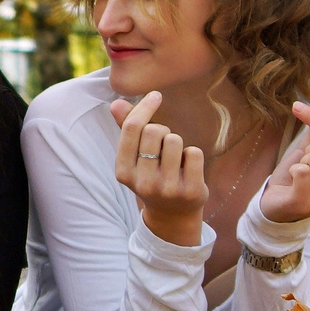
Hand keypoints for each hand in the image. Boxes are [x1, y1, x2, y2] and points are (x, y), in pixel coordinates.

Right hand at [109, 91, 206, 245]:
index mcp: (123, 172)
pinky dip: (192, 154)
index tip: (156, 95)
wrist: (173, 214)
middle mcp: (143, 182)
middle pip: (154, 131)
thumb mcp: (135, 157)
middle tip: (163, 144)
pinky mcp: (191, 191)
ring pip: (175, 140)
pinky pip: (194, 152)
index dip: (145, 107)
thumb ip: (126, 130)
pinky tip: (187, 168)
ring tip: (174, 158)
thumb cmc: (151, 176)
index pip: (132, 128)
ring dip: (177, 143)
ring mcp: (167, 188)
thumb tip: (115, 103)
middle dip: (162, 130)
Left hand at [259, 95, 309, 223]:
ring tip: (298, 174)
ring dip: (300, 161)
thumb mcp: (309, 147)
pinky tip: (291, 183)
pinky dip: (292, 171)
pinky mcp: (306, 205)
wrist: (275, 205)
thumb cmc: (296, 176)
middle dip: (308, 147)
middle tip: (301, 162)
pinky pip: (301, 172)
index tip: (297, 108)